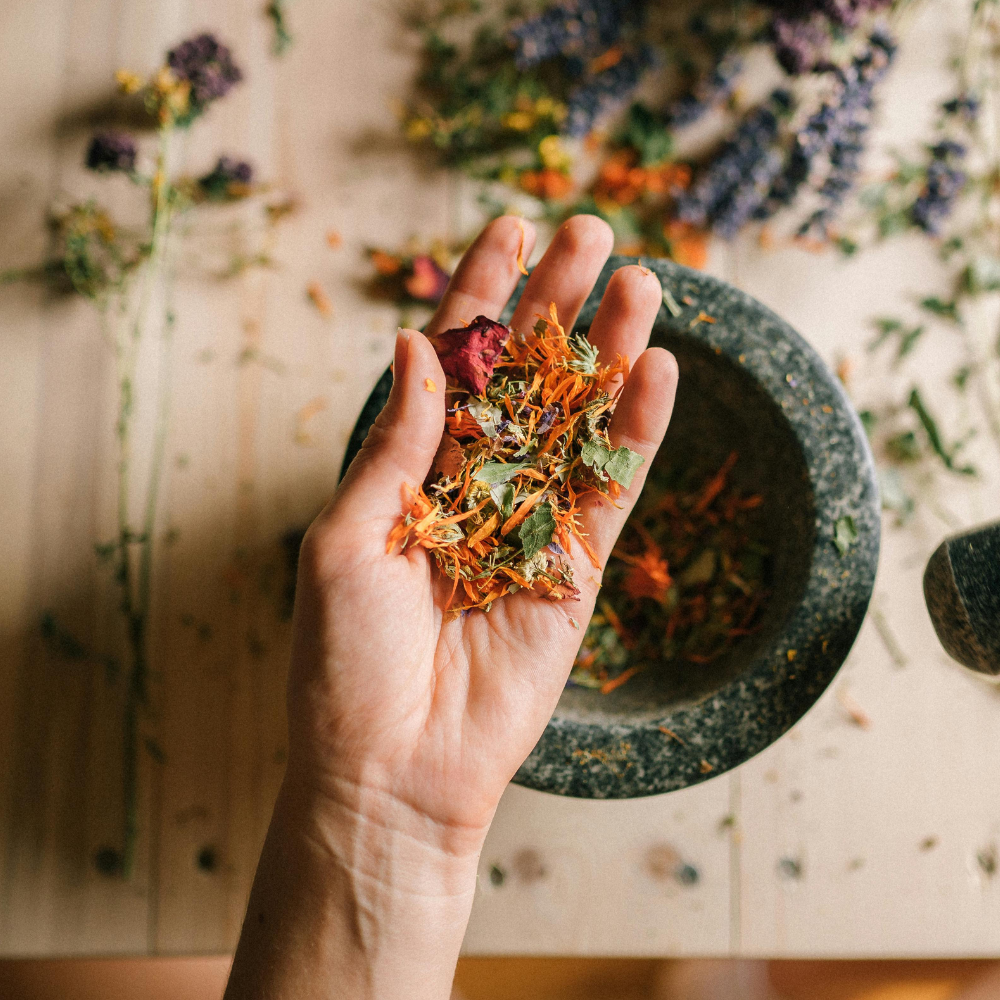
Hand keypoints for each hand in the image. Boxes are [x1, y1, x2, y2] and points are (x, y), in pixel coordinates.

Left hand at [291, 212, 674, 848]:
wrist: (390, 772)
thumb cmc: (341, 664)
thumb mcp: (343, 539)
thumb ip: (395, 445)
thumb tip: (422, 348)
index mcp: (406, 469)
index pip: (451, 362)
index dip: (480, 293)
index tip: (509, 227)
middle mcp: (473, 484)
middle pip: (526, 374)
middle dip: (556, 302)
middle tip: (591, 230)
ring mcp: (529, 523)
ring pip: (579, 419)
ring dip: (610, 351)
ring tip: (641, 281)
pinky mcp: (576, 570)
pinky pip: (612, 489)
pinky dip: (636, 432)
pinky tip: (657, 371)